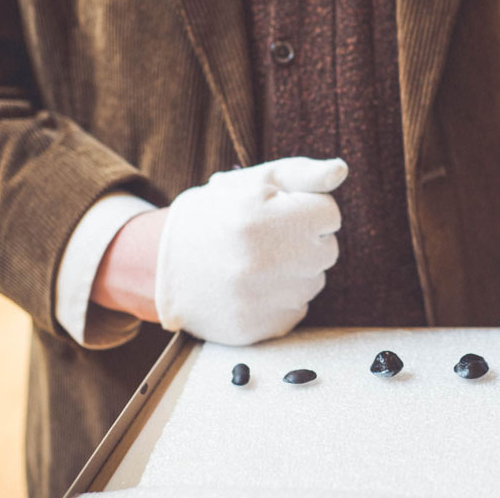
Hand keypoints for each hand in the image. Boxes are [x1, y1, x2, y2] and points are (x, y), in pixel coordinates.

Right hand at [155, 157, 347, 344]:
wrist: (159, 265)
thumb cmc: (212, 216)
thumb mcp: (251, 183)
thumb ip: (301, 174)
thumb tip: (340, 170)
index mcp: (260, 218)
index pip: (329, 214)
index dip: (305, 209)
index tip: (279, 213)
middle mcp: (262, 262)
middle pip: (328, 250)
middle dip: (304, 239)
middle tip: (267, 238)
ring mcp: (259, 301)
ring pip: (314, 281)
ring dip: (295, 270)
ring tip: (257, 262)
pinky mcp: (256, 329)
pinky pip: (297, 309)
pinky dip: (282, 298)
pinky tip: (253, 287)